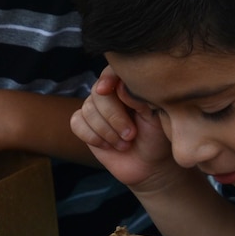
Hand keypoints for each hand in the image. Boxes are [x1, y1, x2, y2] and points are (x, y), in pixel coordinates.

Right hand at [70, 70, 181, 190]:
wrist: (149, 164)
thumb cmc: (157, 137)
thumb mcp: (156, 117)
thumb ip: (140, 99)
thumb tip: (120, 86)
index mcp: (128, 85)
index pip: (112, 71)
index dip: (108, 77)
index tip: (107, 89)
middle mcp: (110, 93)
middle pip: (98, 94)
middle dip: (113, 117)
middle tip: (131, 134)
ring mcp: (95, 108)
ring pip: (88, 110)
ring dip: (106, 131)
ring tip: (125, 143)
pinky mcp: (84, 125)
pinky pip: (77, 123)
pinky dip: (92, 136)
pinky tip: (108, 145)